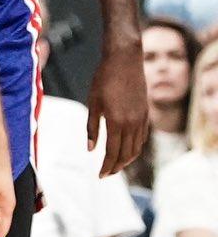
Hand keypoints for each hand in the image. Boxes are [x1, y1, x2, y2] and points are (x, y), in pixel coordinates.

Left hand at [86, 37, 149, 177]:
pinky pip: (142, 137)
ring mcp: (142, 118)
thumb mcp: (93, 103)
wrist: (125, 60)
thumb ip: (92, 128)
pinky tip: (126, 149)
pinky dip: (135, 147)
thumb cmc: (103, 79)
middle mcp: (132, 123)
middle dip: (116, 167)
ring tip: (115, 165)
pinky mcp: (146, 113)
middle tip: (106, 174)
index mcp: (117, 122)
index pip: (113, 152)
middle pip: (126, 154)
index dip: (107, 166)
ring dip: (126, 159)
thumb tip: (90, 150)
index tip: (100, 176)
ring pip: (137, 147)